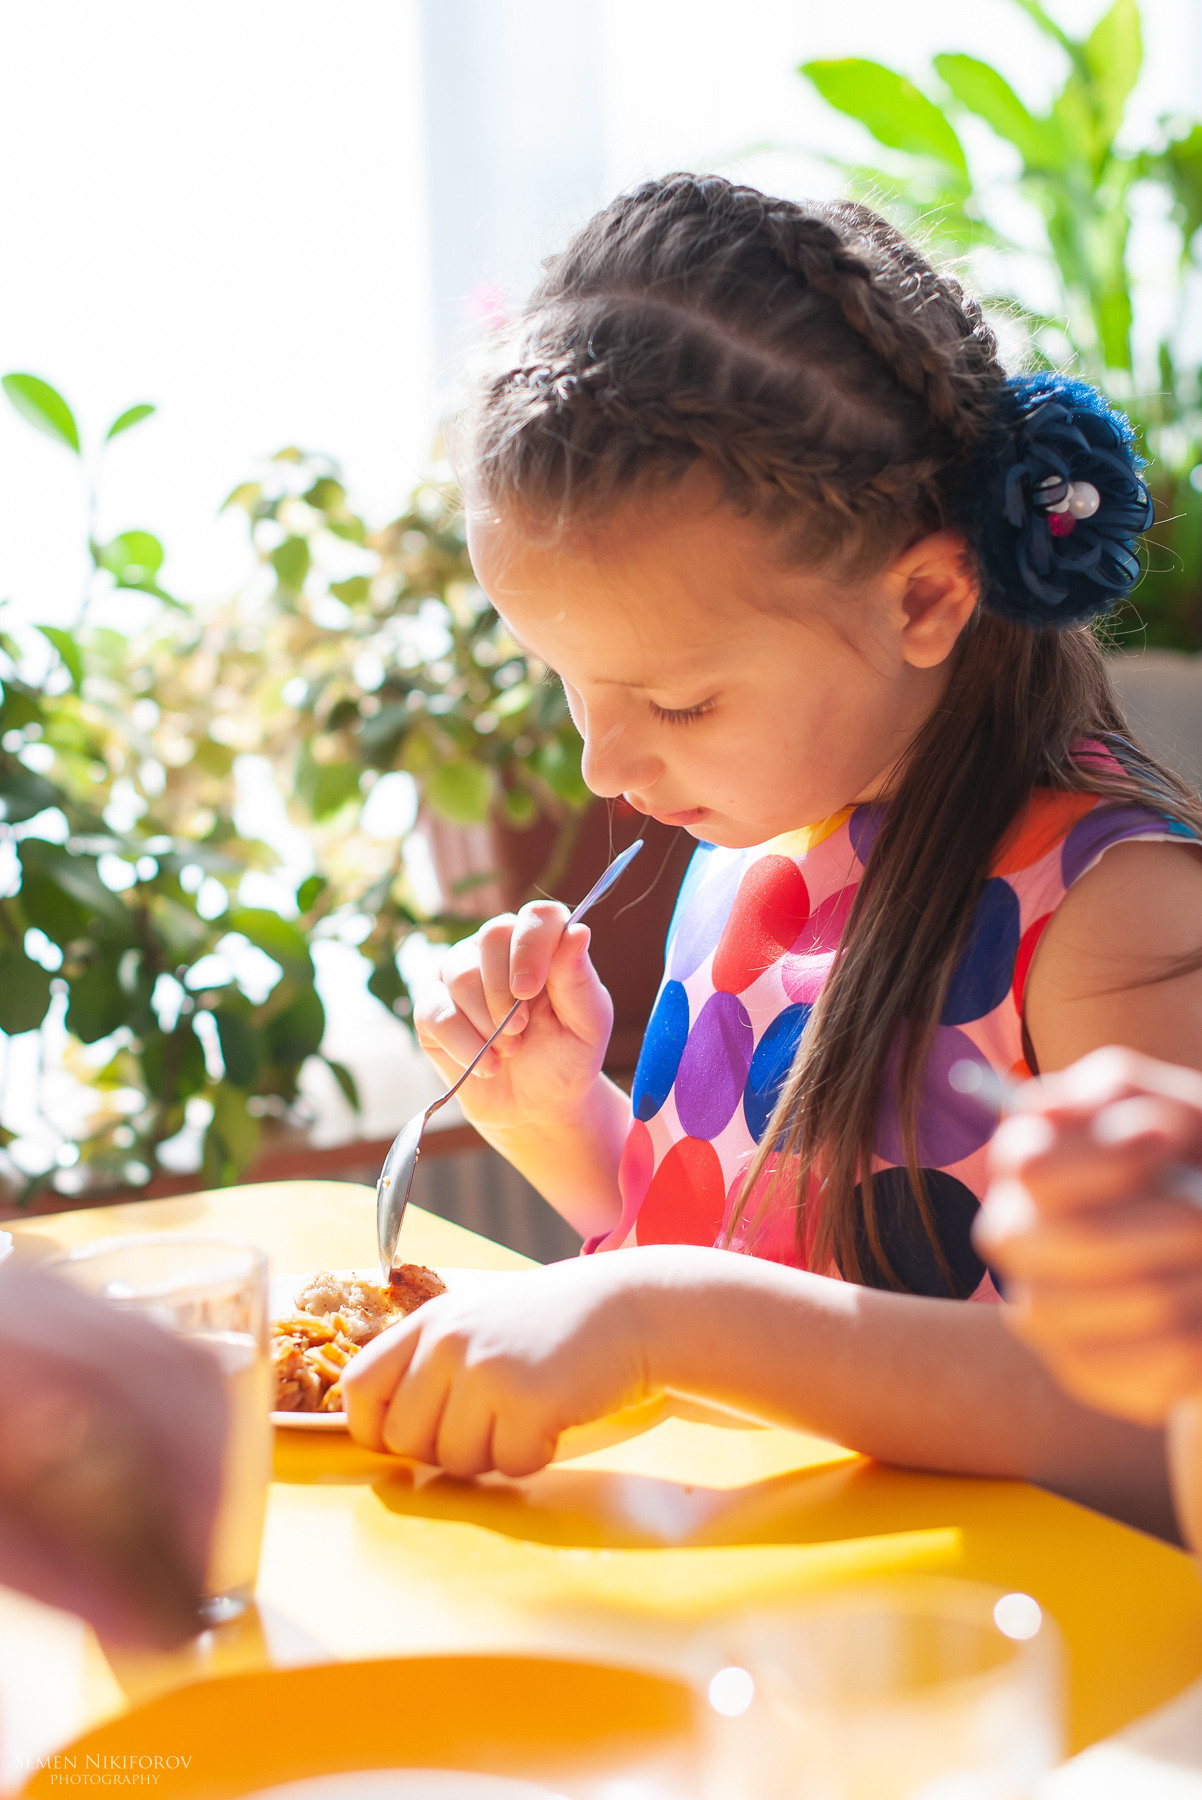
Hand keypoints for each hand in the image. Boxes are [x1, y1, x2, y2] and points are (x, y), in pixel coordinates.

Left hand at [341, 1255, 653, 1476]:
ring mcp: (486, 1369)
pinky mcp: (528, 1400)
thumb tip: (384, 1433)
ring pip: (454, 1461)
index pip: (359, 1387)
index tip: (408, 1438)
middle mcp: (448, 1341)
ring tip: (525, 1413)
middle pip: (404, 1439)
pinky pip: (508, 1466)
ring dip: (492, 1454)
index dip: (373, 1427)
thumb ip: (430, 1363)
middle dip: (442, 1450)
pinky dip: (533, 1455)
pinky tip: (554, 1418)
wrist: (628, 1309)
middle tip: (488, 1425)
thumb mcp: (477, 1321)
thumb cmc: (550, 1324)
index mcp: (429, 1321)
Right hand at [413, 902, 612, 1135]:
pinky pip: (435, 1012)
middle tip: (522, 1031)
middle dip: (506, 992)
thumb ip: (578, 978)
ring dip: (488, 1021)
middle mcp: (499, 949)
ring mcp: (460, 974)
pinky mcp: (432, 1009)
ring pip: (460, 974)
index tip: (531, 990)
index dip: (532, 946)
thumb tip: (577, 931)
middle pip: (491, 936)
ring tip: (509, 1051)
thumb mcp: (587, 1025)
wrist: (535, 1106)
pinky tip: (487, 1066)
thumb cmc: (567, 1057)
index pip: (537, 915)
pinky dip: (464, 1045)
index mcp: (544, 945)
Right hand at [974, 1047, 1201, 1424]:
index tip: (1168, 1146)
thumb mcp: (1175, 1109)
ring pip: (1139, 1301)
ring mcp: (1042, 1311)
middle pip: (1082, 1240)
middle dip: (1172, 1225)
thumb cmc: (1188, 1162)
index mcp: (1023, 1161)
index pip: (1033, 1165)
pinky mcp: (1084, 1373)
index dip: (1109, 1157)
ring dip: (1200, 1277)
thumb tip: (1074, 1114)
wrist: (1201, 1241)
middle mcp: (1014, 1235)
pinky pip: (1162, 1362)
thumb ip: (1129, 1096)